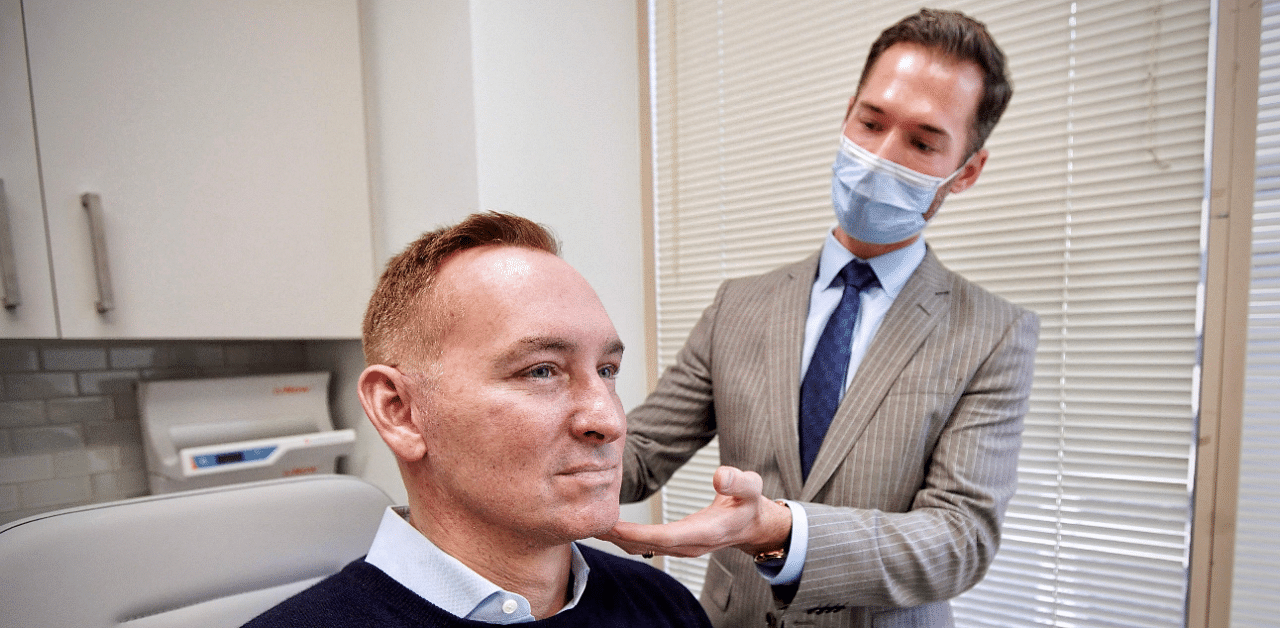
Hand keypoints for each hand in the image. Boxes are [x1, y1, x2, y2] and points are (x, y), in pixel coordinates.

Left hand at [598, 466, 791, 558]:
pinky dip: (625, 537)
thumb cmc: (748, 504)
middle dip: (616, 536)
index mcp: (704, 532)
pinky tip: (610, 526)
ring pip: (641, 547)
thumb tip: (721, 476)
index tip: (613, 526)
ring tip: (590, 523)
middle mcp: (688, 545)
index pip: (665, 536)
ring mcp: (680, 547)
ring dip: (616, 538)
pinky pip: (644, 545)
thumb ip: (738, 482)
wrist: (752, 525)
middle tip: (587, 522)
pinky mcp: (674, 544)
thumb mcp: (751, 488)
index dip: (638, 533)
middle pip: (645, 545)